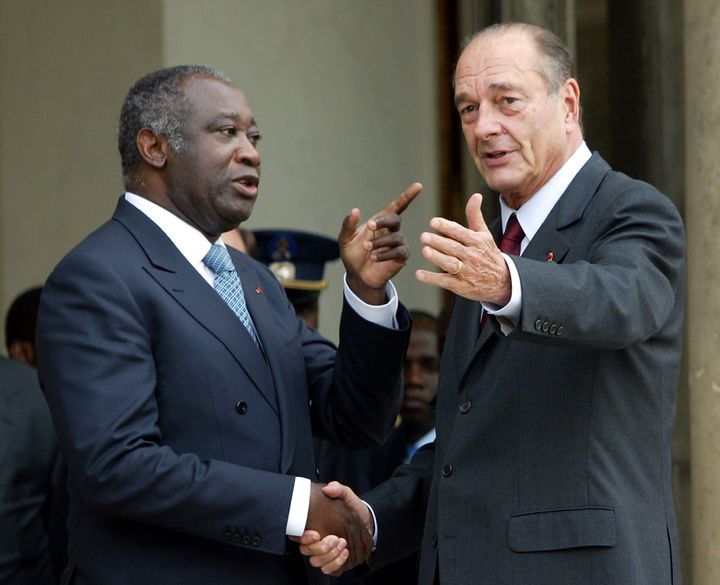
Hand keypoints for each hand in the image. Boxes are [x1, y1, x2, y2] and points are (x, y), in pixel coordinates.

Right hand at [293, 482, 373, 575]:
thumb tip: (328, 488)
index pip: (297, 535)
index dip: (302, 537)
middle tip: (334, 538)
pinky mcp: (333, 562)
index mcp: (314, 525)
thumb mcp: (348, 497)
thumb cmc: (354, 511)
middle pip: (305, 550)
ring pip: (315, 561)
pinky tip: (345, 552)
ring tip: (342, 543)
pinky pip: (328, 569)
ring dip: (329, 555)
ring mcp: (324, 553)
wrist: (369, 524)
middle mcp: (316, 541)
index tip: (315, 533)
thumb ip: (339, 489)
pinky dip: (336, 563)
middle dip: (319, 547)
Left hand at [340, 182, 421, 303]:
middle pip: (395, 219)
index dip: (408, 196)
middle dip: (383, 221)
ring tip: (367, 248)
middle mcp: (392, 230)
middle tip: (370, 226)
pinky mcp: (401, 256)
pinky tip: (375, 258)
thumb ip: (348, 225)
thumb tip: (355, 210)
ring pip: (395, 237)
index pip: (397, 206)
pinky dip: (385, 254)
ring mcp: (398, 243)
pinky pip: (398, 251)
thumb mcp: (345, 239)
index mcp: (380, 222)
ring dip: (379, 242)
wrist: (358, 276)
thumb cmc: (353, 255)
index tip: (418, 186)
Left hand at [416, 193, 510, 304]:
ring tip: (425, 251)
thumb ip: (475, 215)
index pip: (460, 233)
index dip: (447, 227)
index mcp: (477, 242)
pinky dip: (432, 278)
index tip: (433, 222)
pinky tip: (419, 274)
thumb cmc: (488, 254)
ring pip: (450, 264)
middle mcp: (472, 256)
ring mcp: (467, 272)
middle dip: (439, 242)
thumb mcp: (484, 234)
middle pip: (454, 248)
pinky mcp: (461, 286)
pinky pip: (445, 281)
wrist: (502, 281)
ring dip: (437, 258)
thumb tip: (476, 195)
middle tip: (424, 236)